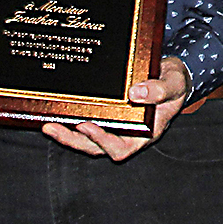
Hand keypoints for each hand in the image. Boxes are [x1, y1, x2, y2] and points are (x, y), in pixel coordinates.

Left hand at [42, 57, 189, 160]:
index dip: (102, 141)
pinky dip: (71, 122)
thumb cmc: (174, 83)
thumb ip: (159, 90)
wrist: (170, 76)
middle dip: (73, 140)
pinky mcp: (108, 116)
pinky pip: (87, 124)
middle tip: (52, 127)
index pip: (121, 148)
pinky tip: (57, 113)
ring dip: (68, 134)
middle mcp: (127, 135)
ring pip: (87, 139)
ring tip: (48, 125)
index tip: (87, 126)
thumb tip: (135, 94)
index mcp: (145, 134)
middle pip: (96, 147)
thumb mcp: (173, 84)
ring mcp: (116, 127)